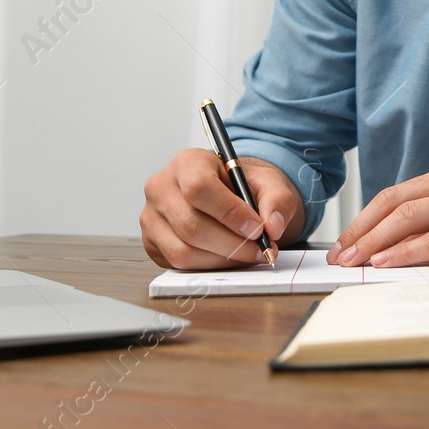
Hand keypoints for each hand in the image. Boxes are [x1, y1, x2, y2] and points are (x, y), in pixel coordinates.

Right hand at [140, 148, 305, 269]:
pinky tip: (228, 257)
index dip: (230, 213)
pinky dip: (209, 266)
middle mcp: (161, 187)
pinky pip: (178, 264)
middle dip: (232, 244)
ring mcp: (151, 216)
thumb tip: (273, 227)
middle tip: (260, 250)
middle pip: (191, 225)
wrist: (228, 194)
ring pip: (184, 250)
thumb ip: (277, 200)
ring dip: (222, 259)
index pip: (200, 188)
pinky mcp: (151, 242)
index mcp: (188, 162)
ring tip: (248, 254)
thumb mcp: (267, 183)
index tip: (257, 229)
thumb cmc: (242, 186)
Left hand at [328, 165, 428, 267]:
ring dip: (373, 241)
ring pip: (408, 217)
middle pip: (393, 202)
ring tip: (353, 261)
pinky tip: (387, 262)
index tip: (346, 241)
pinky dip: (406, 251)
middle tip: (338, 255)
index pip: (395, 194)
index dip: (365, 218)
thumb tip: (407, 244)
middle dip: (360, 230)